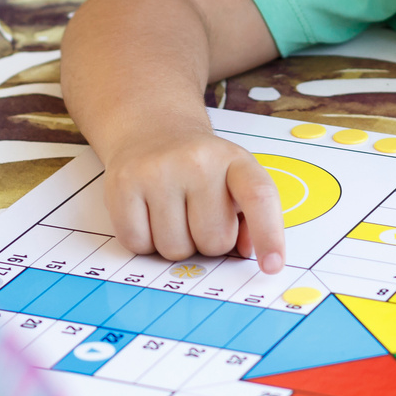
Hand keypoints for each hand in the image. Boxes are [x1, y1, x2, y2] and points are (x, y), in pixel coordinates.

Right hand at [102, 123, 285, 273]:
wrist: (153, 129)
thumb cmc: (200, 167)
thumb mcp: (234, 179)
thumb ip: (250, 216)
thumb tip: (247, 249)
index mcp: (235, 160)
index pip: (259, 197)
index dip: (269, 235)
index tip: (272, 266)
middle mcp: (198, 161)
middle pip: (213, 242)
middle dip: (207, 241)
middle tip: (197, 215)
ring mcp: (158, 170)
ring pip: (174, 250)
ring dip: (175, 243)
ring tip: (173, 212)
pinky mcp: (123, 184)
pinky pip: (138, 244)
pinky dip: (143, 241)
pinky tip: (148, 214)